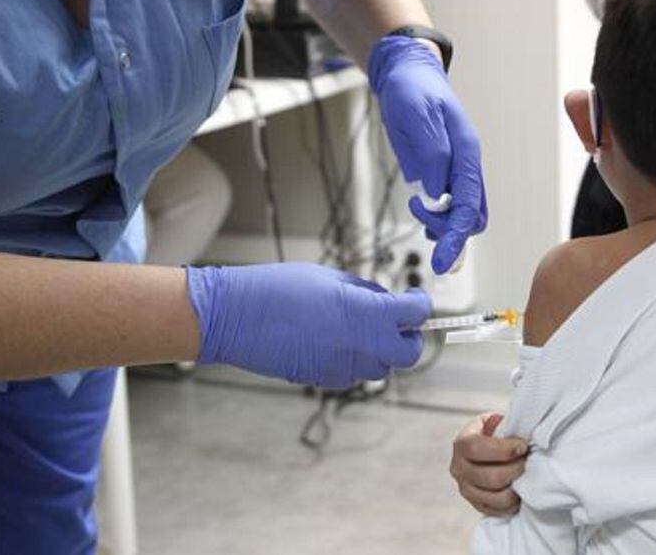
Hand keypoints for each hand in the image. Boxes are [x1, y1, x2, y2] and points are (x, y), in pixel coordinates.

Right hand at [186, 263, 427, 388]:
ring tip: (360, 329)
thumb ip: (364, 291)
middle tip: (397, 320)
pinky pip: (353, 373)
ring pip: (381, 367)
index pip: (416, 314)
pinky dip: (354, 360)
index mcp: (369, 313)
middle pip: (408, 353)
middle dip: (407, 337)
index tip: (414, 298)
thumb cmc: (278, 288)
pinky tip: (335, 341)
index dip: (419, 304)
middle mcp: (363, 345)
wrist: (236, 317)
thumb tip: (383, 299)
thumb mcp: (330, 277)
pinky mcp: (324, 379)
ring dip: (380, 350)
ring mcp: (344, 366)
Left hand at [368, 36, 487, 273]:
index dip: (456, 236)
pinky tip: (423, 215)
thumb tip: (437, 194)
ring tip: (416, 209)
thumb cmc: (412, 89)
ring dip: (443, 226)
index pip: (469, 205)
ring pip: (464, 214)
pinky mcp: (443, 173)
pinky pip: (450, 205)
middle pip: (472, 217)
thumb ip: (430, 153)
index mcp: (467, 152)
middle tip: (418, 214)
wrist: (407, 74)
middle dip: (449, 230)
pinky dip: (439, 219)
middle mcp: (467, 166)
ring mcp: (456, 171)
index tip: (442, 262)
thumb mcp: (416, 114)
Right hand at [450, 413, 527, 516]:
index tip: (523, 446)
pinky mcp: (477, 505)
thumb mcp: (496, 422)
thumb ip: (505, 426)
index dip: (503, 449)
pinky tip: (520, 489)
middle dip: (516, 469)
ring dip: (517, 488)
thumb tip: (525, 434)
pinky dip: (514, 503)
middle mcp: (459, 469)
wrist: (488, 448)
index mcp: (461, 444)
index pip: (477, 448)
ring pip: (497, 497)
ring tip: (526, 476)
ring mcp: (466, 490)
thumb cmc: (496, 433)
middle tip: (529, 462)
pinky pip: (499, 510)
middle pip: (490, 477)